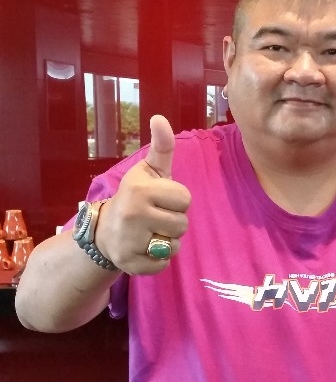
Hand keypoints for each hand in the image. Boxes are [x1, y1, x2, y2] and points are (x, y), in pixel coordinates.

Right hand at [95, 115, 191, 274]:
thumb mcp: (148, 171)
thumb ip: (161, 147)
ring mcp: (130, 240)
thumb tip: (160, 117)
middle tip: (154, 218)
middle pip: (183, 224)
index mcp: (140, 189)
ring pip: (175, 246)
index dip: (176, 201)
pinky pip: (163, 264)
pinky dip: (158, 260)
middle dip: (173, 222)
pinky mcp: (130, 263)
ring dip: (168, 242)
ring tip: (150, 233)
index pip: (185, 199)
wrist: (103, 231)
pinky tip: (144, 249)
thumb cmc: (135, 197)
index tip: (159, 200)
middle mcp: (133, 213)